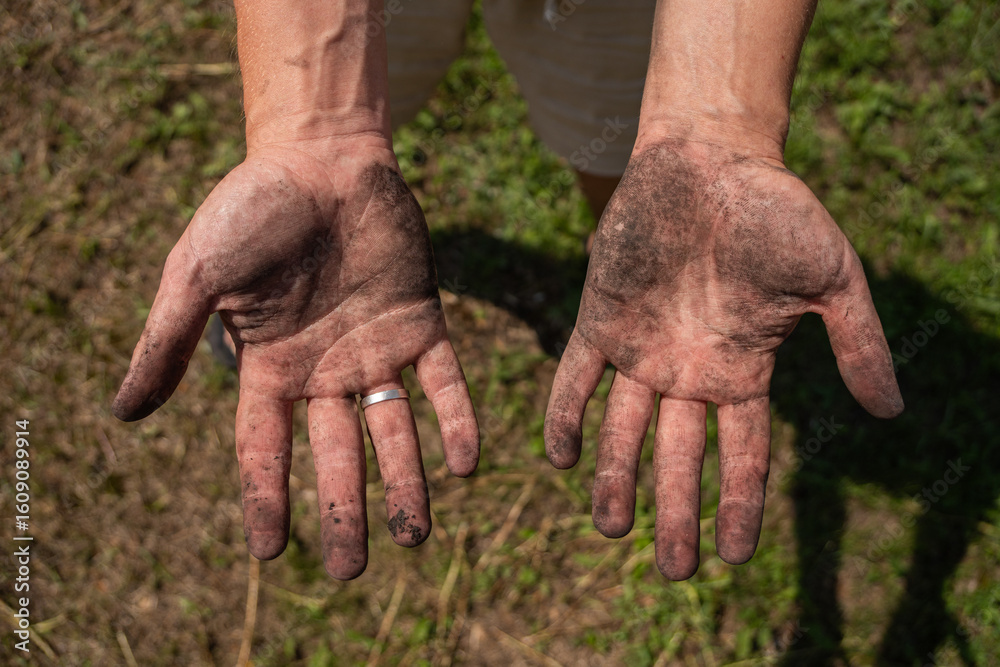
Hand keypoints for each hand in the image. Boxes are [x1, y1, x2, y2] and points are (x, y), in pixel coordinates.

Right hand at [113, 142, 479, 578]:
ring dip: (406, 482)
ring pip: (394, 430)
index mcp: (270, 367)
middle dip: (344, 510)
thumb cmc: (252, 209)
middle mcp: (326, 371)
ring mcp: (376, 349)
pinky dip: (457, 420)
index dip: (265, 498)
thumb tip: (122, 414)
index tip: (271, 552)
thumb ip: (167, 341)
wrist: (320, 155)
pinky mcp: (422, 322)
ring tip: (417, 537)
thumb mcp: (197, 275)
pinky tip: (466, 464)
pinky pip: (444, 382)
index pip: (265, 448)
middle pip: (335, 456)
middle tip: (354, 569)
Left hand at [544, 138, 901, 579]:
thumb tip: (894, 412)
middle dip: (676, 512)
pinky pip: (575, 378)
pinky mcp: (599, 319)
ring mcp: (641, 348)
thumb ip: (858, 341)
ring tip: (610, 529)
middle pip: (679, 458)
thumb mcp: (832, 278)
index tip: (732, 559)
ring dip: (615, 480)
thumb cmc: (776, 211)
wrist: (710, 158)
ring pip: (623, 430)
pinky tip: (562, 458)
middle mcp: (688, 371)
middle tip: (672, 569)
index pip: (741, 456)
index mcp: (742, 370)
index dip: (738, 506)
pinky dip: (565, 415)